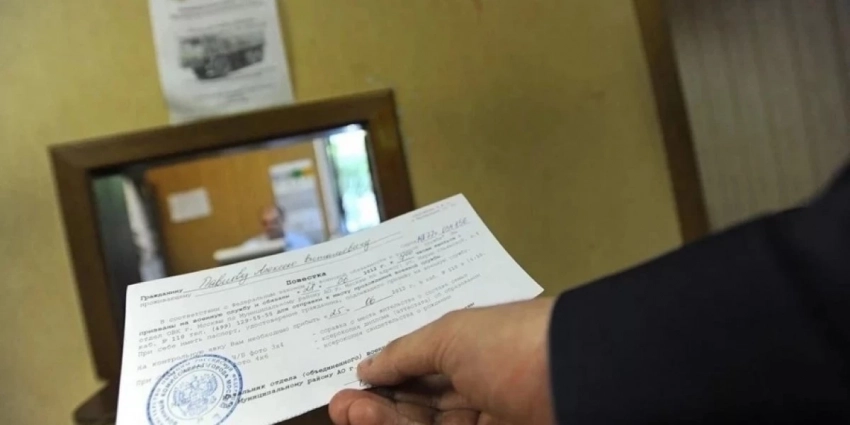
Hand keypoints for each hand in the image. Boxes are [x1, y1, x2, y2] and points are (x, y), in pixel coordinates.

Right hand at [328, 297, 555, 424]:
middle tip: (340, 404)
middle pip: (420, 402)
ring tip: (346, 410)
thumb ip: (405, 353)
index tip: (355, 379)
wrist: (575, 379)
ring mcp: (486, 419)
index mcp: (476, 351)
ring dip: (383, 419)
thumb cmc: (512, 344)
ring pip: (426, 424)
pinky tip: (371, 418)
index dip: (389, 375)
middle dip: (378, 403)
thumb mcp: (451, 336)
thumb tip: (367, 365)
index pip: (424, 367)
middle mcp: (480, 386)